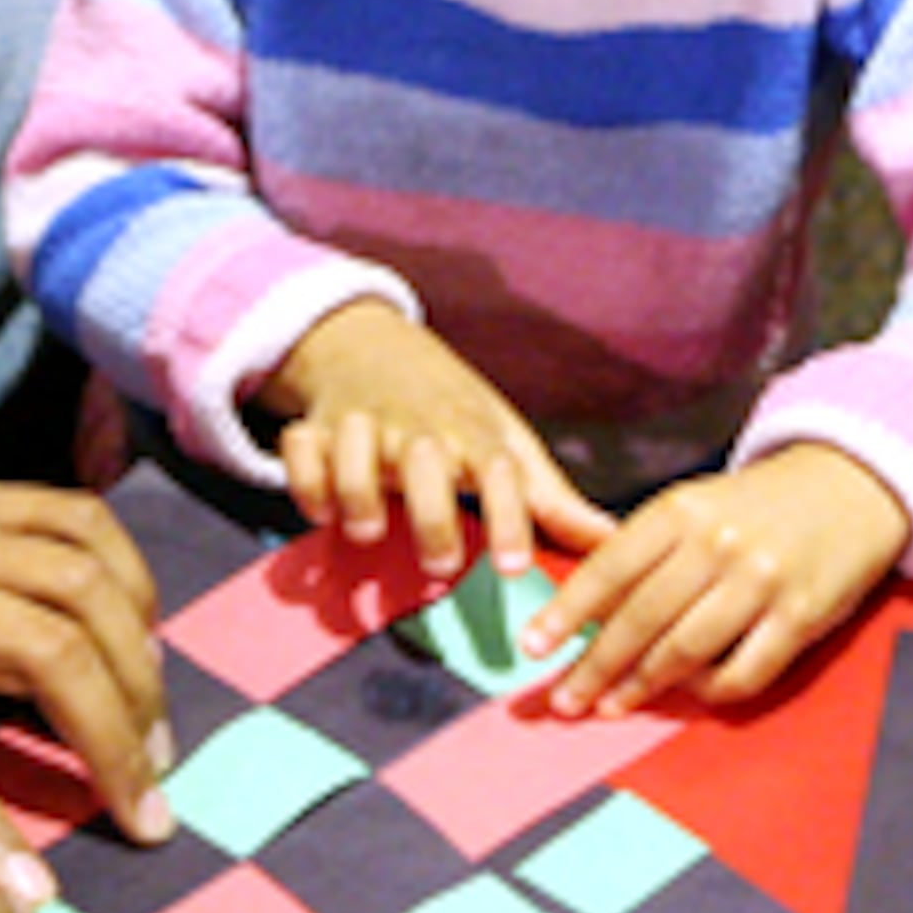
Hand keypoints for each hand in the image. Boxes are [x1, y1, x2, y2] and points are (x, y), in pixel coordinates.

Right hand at [262, 300, 616, 578]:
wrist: (372, 344)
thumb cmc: (454, 410)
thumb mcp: (507, 442)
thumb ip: (552, 500)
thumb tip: (612, 539)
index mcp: (473, 435)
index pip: (500, 472)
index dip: (509, 519)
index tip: (513, 568)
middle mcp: (419, 430)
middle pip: (425, 465)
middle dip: (431, 514)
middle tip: (442, 564)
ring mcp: (365, 426)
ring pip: (354, 453)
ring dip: (358, 493)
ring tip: (370, 532)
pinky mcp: (316, 429)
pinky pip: (300, 450)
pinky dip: (305, 478)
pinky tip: (321, 509)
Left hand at [524, 443, 908, 717]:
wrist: (851, 484)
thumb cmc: (760, 505)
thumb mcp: (697, 505)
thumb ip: (648, 552)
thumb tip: (587, 614)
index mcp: (682, 510)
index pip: (609, 568)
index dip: (566, 612)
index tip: (533, 646)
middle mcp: (718, 544)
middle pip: (639, 618)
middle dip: (595, 666)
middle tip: (565, 698)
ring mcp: (761, 582)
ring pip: (684, 650)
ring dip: (641, 686)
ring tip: (612, 705)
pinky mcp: (801, 618)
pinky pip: (742, 673)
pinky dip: (709, 691)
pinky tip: (691, 692)